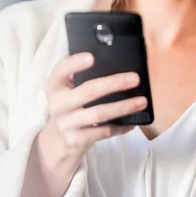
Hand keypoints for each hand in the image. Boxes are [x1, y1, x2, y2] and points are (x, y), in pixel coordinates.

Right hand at [38, 53, 146, 196]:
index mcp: (54, 86)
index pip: (60, 70)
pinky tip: (133, 122)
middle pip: (87, 91)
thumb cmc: (72, 105)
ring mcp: (66, 124)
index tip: (92, 56)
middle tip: (135, 78)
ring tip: (141, 101)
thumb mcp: (69, 89)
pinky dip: (121, 126)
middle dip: (114, 83)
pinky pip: (104, 132)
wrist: (60, 139)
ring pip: (99, 113)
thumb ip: (83, 77)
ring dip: (123, 107)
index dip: (75, 63)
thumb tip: (116, 64)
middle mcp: (57, 104)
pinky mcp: (76, 140)